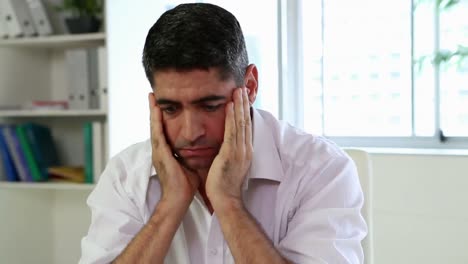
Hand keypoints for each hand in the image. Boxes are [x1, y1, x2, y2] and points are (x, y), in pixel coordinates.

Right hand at [148, 93, 199, 204]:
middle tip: (152, 95)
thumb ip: (190, 155)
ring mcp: (158, 152)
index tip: (162, 104)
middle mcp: (160, 150)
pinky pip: (157, 135)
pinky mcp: (160, 155)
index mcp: (166, 152)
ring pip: (154, 127)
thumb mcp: (188, 164)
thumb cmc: (185, 185)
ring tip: (151, 98)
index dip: (162, 117)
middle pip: (156, 126)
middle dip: (154, 110)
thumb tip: (201, 147)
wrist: (178, 199)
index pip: (163, 130)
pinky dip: (156, 122)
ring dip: (153, 112)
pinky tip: (156, 111)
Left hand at [205, 88, 252, 207]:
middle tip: (241, 88)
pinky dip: (232, 117)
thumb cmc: (224, 185)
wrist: (226, 200)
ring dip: (239, 105)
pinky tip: (230, 105)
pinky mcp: (231, 153)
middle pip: (245, 122)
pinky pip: (232, 131)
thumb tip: (225, 144)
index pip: (246, 128)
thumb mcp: (229, 165)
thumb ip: (228, 153)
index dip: (244, 112)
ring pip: (240, 123)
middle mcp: (245, 149)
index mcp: (245, 151)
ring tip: (237, 90)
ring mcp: (239, 151)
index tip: (242, 99)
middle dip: (244, 104)